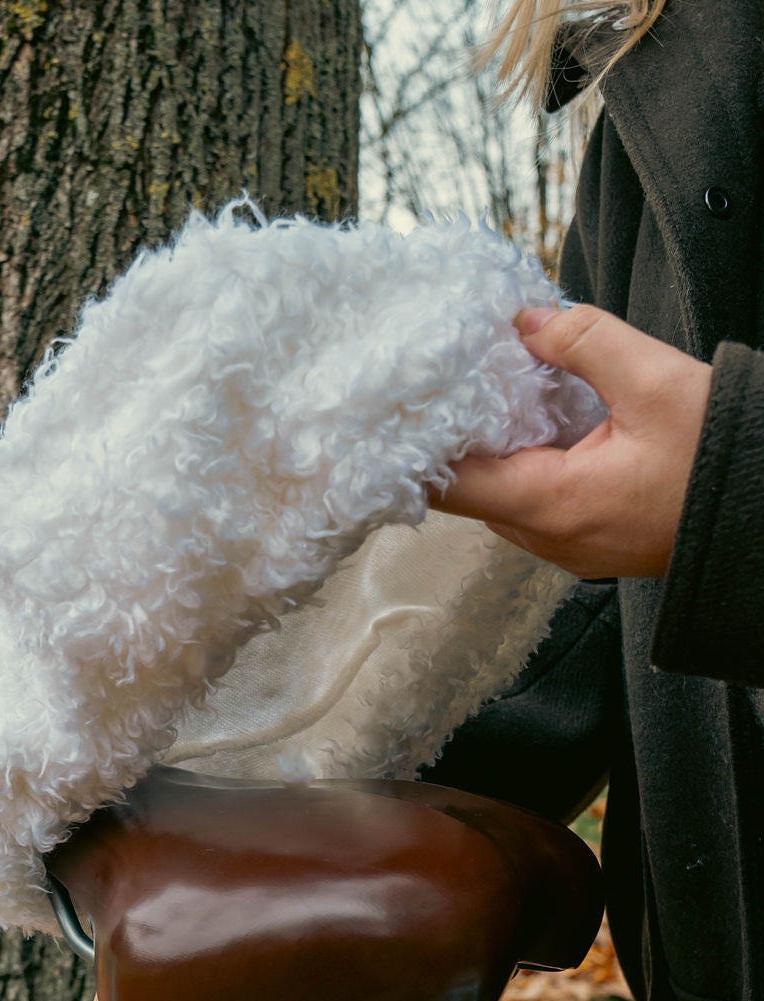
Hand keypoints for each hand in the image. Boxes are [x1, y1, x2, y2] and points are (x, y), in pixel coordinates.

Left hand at [436, 304, 712, 578]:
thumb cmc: (723, 459)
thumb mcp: (655, 380)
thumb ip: (582, 342)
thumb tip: (528, 322)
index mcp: (553, 504)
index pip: (453, 487)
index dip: (421, 447)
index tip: (404, 408)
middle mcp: (551, 538)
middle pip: (474, 494)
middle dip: (460, 442)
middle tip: (452, 386)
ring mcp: (570, 549)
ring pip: (506, 500)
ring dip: (499, 455)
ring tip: (498, 399)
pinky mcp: (590, 544)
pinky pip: (539, 508)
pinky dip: (530, 470)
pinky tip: (544, 428)